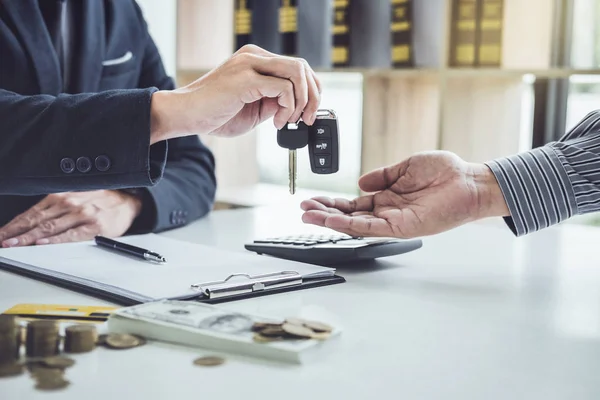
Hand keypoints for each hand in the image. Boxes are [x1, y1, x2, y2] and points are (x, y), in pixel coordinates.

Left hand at [0, 190, 141, 246]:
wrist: (129, 201)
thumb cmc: (102, 200)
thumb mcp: (76, 196)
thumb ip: (56, 207)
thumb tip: (31, 223)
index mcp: (62, 195)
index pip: (32, 212)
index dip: (14, 224)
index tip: (2, 234)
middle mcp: (70, 202)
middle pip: (37, 220)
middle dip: (16, 232)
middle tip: (2, 241)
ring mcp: (82, 214)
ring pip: (50, 227)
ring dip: (29, 237)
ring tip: (14, 245)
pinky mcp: (95, 226)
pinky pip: (71, 234)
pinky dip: (55, 239)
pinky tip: (43, 243)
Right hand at [151, 44, 321, 142]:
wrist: (186, 115)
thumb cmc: (215, 114)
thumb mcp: (255, 108)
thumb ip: (275, 102)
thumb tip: (297, 106)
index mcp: (256, 60)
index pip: (297, 67)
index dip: (311, 90)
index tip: (308, 113)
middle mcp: (254, 56)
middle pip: (302, 67)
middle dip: (313, 96)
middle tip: (307, 119)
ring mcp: (249, 64)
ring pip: (297, 73)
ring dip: (302, 102)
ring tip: (289, 120)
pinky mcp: (246, 78)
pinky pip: (284, 88)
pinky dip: (288, 108)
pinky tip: (276, 121)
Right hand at [301, 151, 509, 237]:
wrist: (470, 181)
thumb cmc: (445, 172)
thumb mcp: (406, 166)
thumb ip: (382, 174)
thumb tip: (360, 181)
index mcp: (387, 197)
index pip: (353, 204)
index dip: (332, 203)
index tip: (313, 200)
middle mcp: (388, 211)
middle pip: (349, 216)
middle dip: (324, 214)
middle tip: (303, 210)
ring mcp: (394, 221)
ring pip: (355, 225)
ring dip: (331, 221)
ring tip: (309, 216)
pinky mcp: (403, 227)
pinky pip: (372, 228)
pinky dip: (351, 225)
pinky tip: (333, 221)